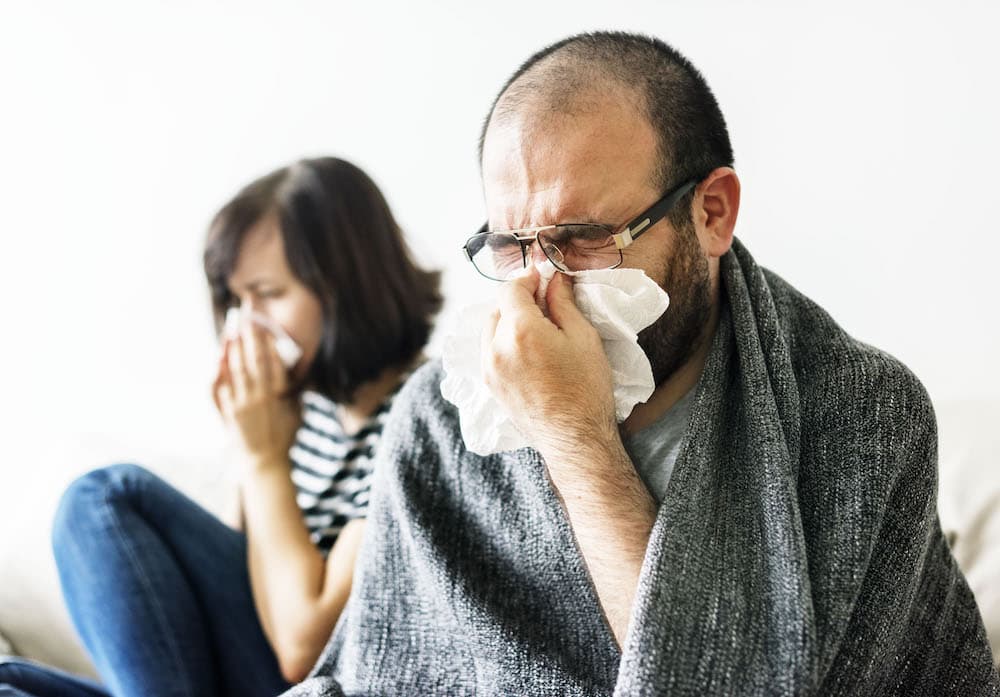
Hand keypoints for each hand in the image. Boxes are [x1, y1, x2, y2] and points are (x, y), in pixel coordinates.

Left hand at [213, 321, 300, 469]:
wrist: (264, 461)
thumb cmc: (284, 438)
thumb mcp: (297, 414)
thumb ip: (295, 393)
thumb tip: (295, 376)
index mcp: (279, 395)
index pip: (274, 362)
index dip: (268, 343)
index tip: (265, 329)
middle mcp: (260, 396)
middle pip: (253, 360)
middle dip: (249, 339)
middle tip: (245, 322)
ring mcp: (242, 404)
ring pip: (235, 371)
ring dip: (232, 350)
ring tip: (230, 334)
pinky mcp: (229, 412)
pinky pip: (221, 388)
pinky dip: (219, 373)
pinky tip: (218, 360)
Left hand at [482, 266, 617, 472]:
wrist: (574, 439)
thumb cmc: (587, 389)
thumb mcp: (583, 338)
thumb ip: (563, 304)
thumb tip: (554, 280)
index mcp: (520, 331)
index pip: (510, 289)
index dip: (527, 279)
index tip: (543, 279)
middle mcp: (496, 348)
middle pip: (498, 308)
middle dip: (518, 300)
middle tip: (545, 303)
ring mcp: (489, 369)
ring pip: (491, 329)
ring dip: (509, 321)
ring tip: (537, 328)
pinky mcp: (490, 385)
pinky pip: (490, 351)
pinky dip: (503, 341)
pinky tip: (527, 349)